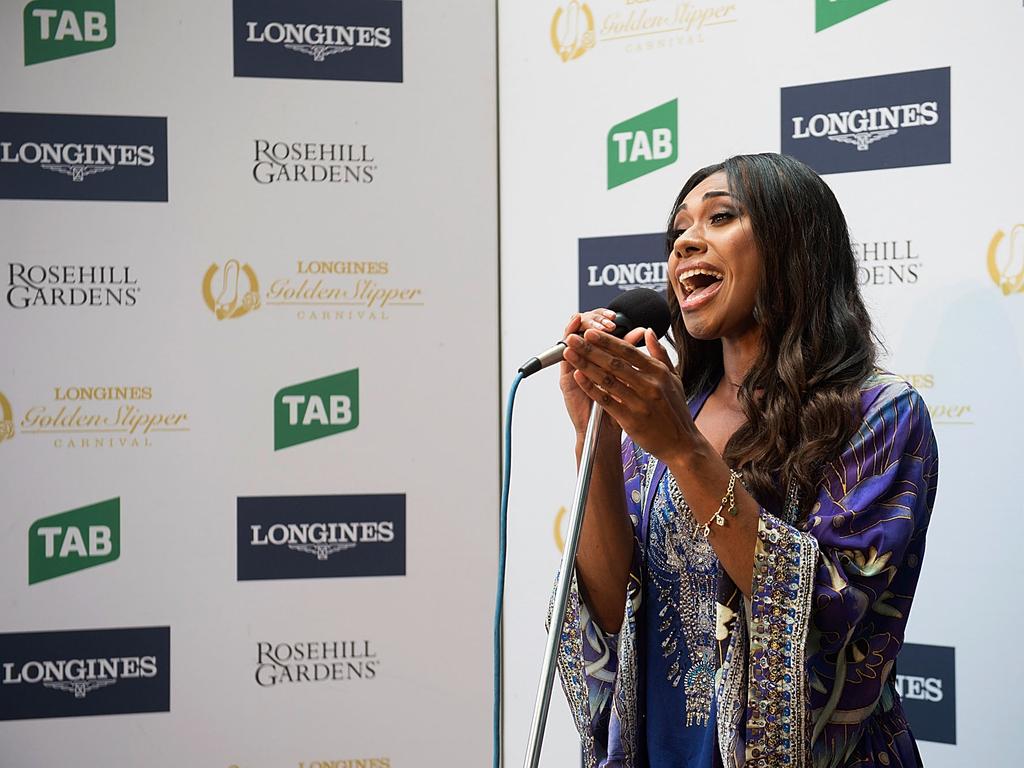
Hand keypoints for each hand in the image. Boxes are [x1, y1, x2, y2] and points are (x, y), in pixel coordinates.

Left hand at [563, 327, 700, 463]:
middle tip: (573, 338)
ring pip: (607, 379)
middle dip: (590, 348)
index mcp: (659, 373)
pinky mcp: (631, 420)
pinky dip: (591, 388)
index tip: (590, 332)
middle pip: (614, 362)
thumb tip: (649, 332)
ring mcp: (640, 403)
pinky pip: (607, 400)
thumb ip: (660, 354)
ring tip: (569, 354)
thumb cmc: (675, 411)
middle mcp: (650, 386)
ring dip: (585, 365)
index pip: (628, 351)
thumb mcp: (674, 379)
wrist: (681, 444)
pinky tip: (578, 377)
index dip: (607, 341)